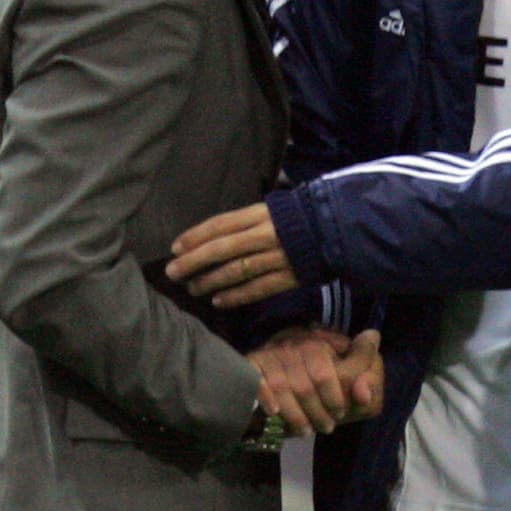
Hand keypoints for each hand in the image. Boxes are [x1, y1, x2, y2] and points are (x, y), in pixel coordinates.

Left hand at [168, 204, 296, 305]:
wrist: (338, 229)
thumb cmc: (300, 217)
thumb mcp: (272, 208)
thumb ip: (247, 221)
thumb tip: (216, 234)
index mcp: (260, 214)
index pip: (220, 225)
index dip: (195, 236)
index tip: (174, 247)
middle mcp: (265, 235)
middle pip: (222, 249)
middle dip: (194, 261)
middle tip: (172, 272)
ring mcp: (277, 258)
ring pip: (236, 271)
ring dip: (211, 281)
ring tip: (192, 288)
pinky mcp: (289, 277)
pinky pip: (257, 289)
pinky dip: (236, 296)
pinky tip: (218, 301)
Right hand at [248, 328, 381, 436]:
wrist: (270, 373)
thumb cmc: (315, 374)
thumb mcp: (342, 370)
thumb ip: (360, 368)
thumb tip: (370, 362)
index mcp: (317, 343)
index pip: (326, 373)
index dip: (335, 398)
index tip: (339, 414)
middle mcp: (292, 346)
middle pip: (305, 387)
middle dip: (317, 412)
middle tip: (325, 428)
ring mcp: (270, 356)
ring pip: (283, 389)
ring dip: (295, 416)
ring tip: (305, 431)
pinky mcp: (250, 365)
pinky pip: (257, 383)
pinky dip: (266, 398)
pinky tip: (274, 413)